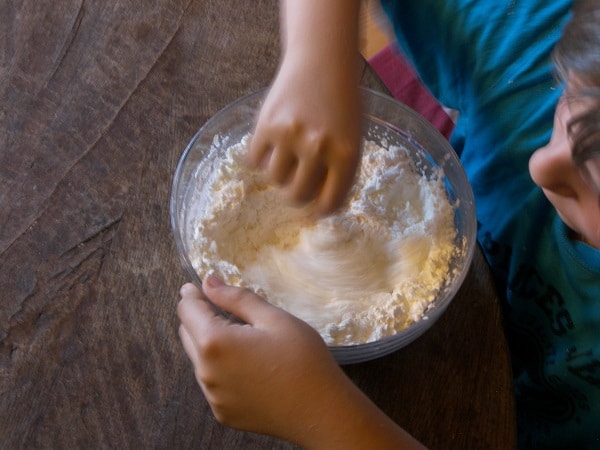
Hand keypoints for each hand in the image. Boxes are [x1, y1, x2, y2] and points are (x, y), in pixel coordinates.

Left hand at [177, 276, 348, 444]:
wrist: (322, 411)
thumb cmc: (303, 359)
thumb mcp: (273, 318)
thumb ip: (235, 298)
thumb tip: (208, 282)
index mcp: (215, 343)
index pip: (188, 310)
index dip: (192, 294)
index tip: (197, 286)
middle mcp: (206, 372)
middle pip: (187, 334)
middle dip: (199, 318)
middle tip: (226, 310)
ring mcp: (213, 396)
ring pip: (199, 359)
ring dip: (210, 344)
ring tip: (244, 340)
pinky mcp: (223, 412)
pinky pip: (212, 382)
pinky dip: (221, 368)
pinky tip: (249, 366)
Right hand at [247, 0, 361, 214]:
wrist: (322, 59)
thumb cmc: (342, 102)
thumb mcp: (353, 138)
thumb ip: (339, 171)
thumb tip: (317, 205)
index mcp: (346, 155)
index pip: (329, 203)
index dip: (319, 210)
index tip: (313, 209)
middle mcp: (318, 149)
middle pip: (296, 195)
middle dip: (295, 195)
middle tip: (295, 186)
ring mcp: (290, 136)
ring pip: (274, 178)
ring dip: (279, 173)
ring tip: (286, 156)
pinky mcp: (266, 125)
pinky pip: (255, 159)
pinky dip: (260, 158)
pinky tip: (270, 145)